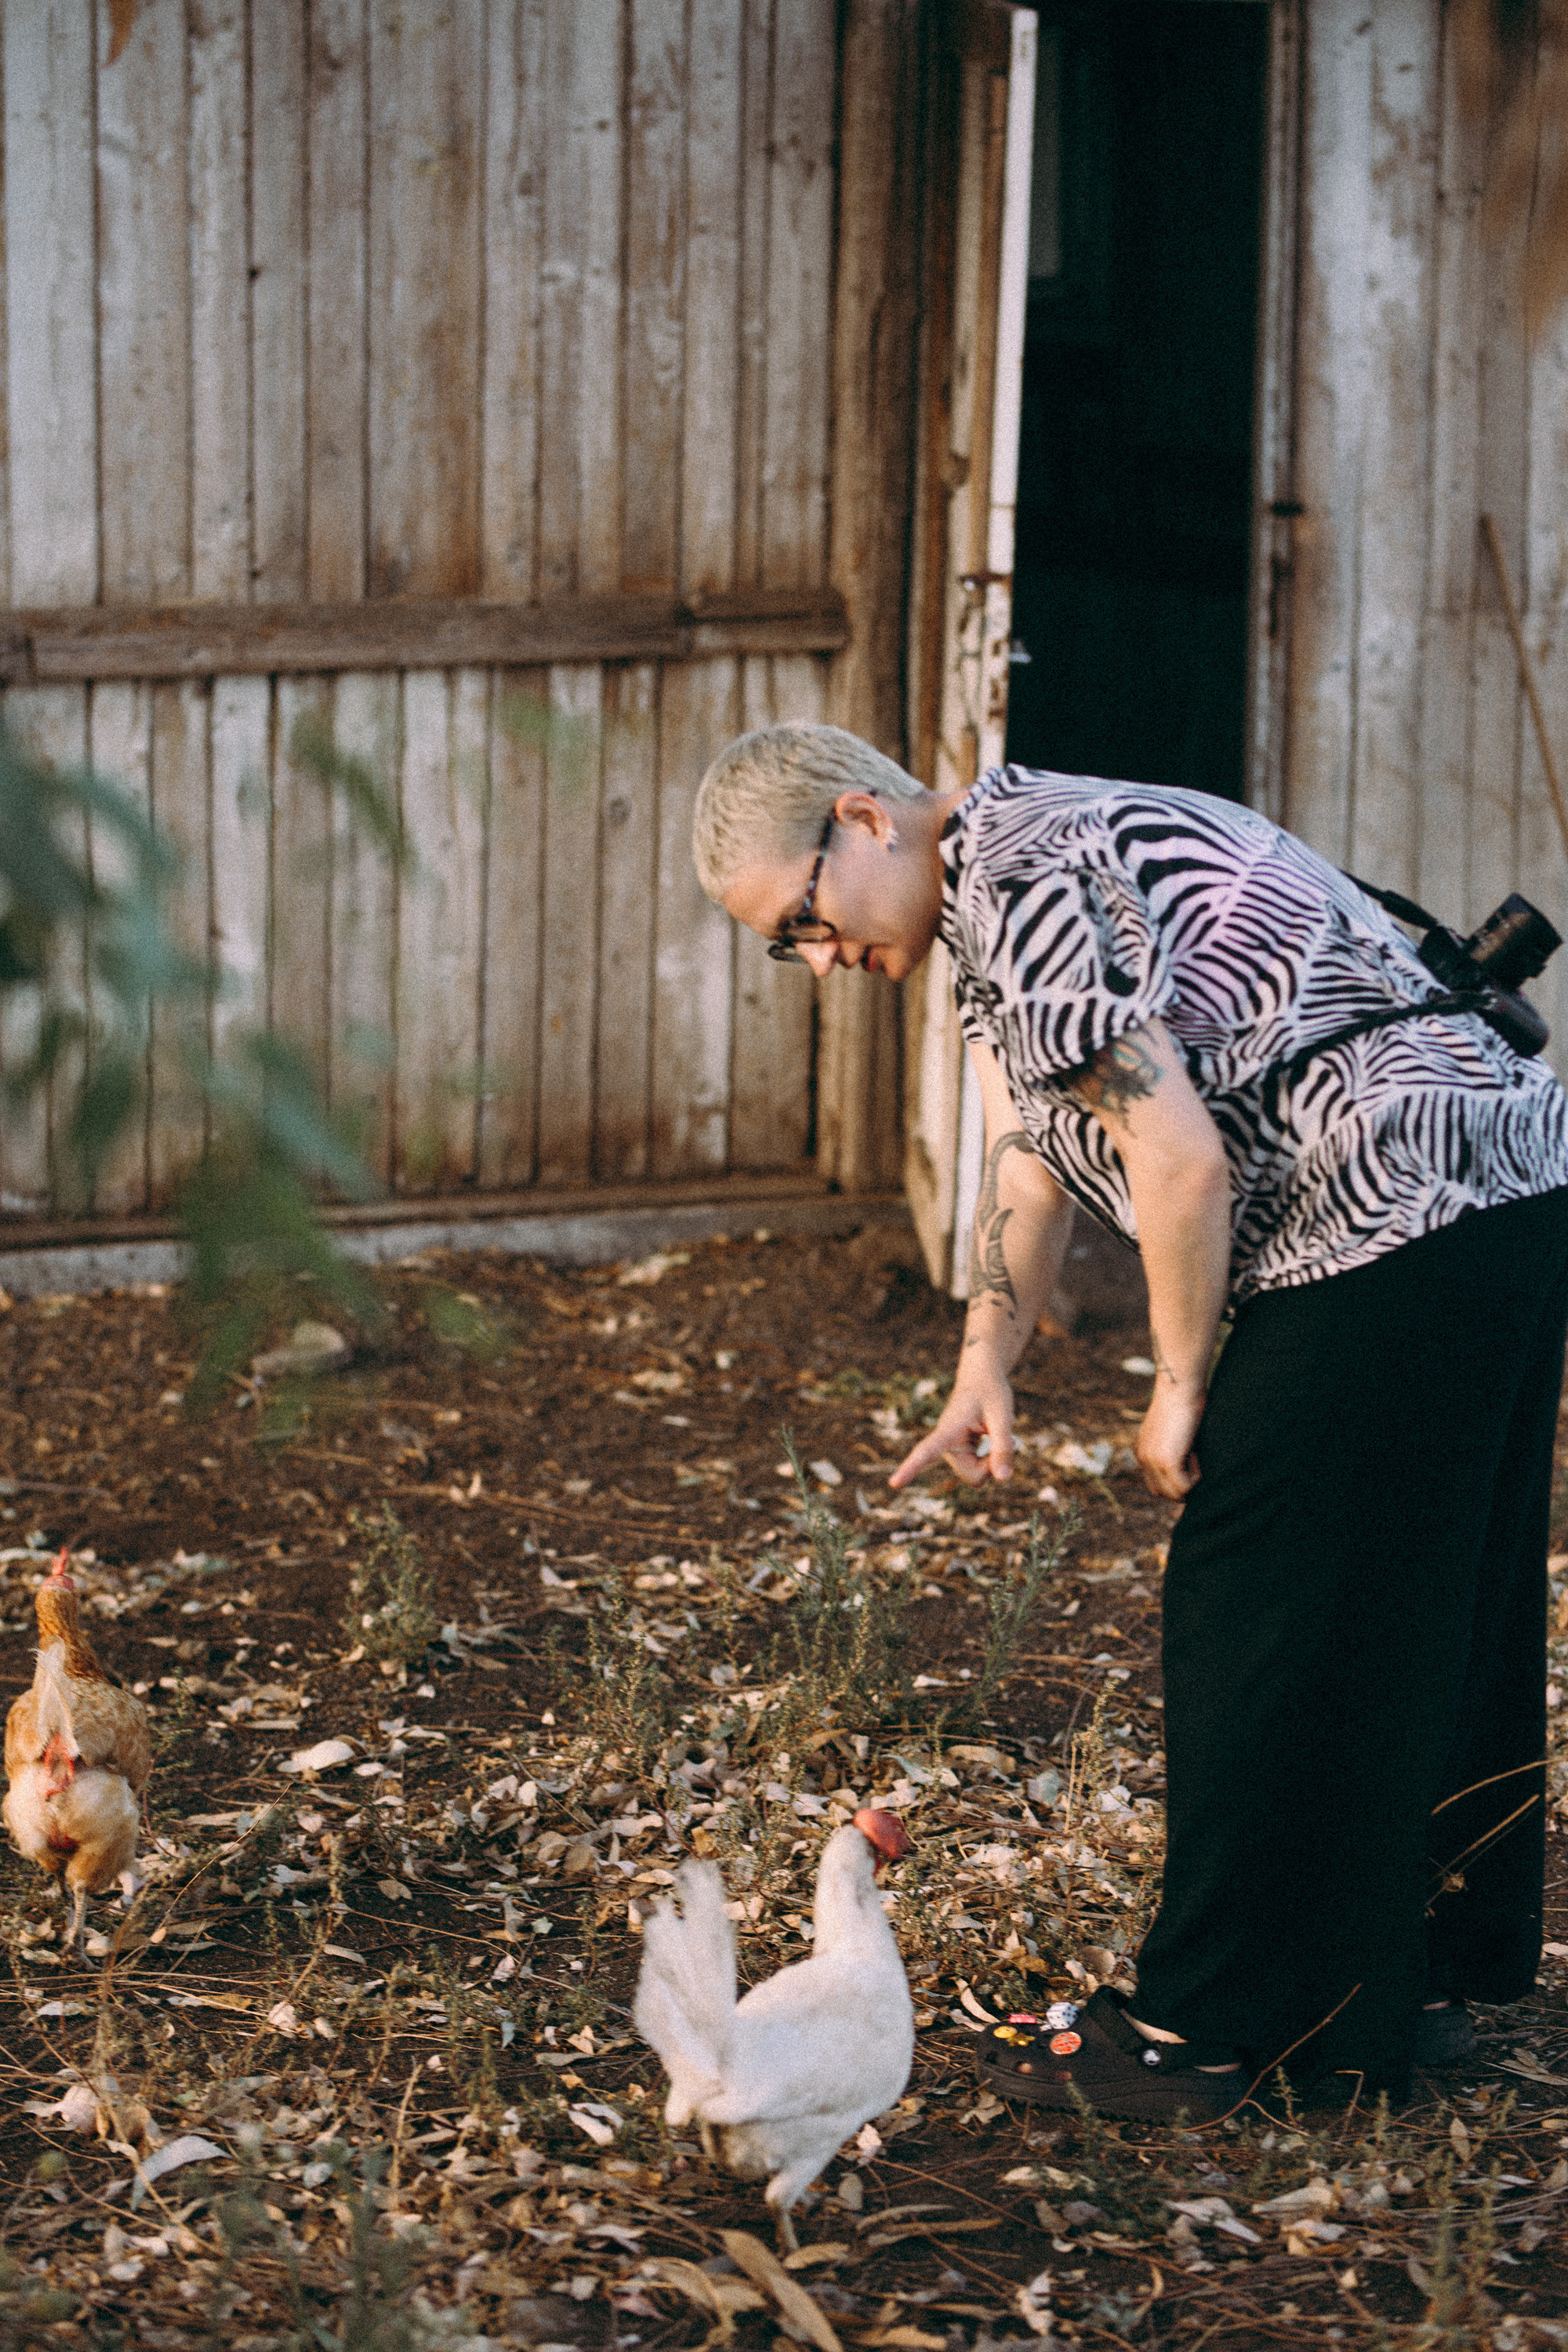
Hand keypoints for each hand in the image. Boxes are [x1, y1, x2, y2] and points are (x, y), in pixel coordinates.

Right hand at [890, 1371, 1015, 1488]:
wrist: (981, 1380)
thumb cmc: (990, 1393)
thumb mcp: (1002, 1416)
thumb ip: (1003, 1446)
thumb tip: (1002, 1479)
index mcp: (948, 1430)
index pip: (926, 1451)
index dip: (911, 1468)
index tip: (893, 1483)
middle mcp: (945, 1446)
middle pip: (974, 1477)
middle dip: (992, 1465)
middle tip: (1001, 1436)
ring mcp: (952, 1452)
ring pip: (978, 1477)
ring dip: (991, 1461)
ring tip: (990, 1433)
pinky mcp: (959, 1455)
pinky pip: (980, 1472)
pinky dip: (990, 1460)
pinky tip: (987, 1438)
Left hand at [1137, 1381, 1204, 1498]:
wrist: (1179, 1387)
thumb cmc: (1183, 1401)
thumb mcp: (1173, 1430)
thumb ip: (1173, 1449)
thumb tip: (1190, 1464)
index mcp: (1142, 1451)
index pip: (1156, 1484)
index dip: (1176, 1481)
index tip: (1191, 1462)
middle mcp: (1143, 1458)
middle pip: (1162, 1493)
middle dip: (1182, 1486)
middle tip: (1195, 1461)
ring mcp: (1152, 1461)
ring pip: (1173, 1494)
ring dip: (1190, 1481)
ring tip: (1195, 1454)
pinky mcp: (1165, 1461)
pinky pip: (1184, 1487)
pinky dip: (1196, 1476)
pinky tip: (1195, 1452)